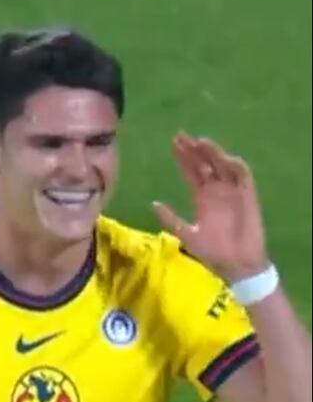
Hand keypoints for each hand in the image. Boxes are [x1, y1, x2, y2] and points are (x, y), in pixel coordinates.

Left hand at [152, 132, 269, 281]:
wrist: (235, 265)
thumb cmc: (212, 252)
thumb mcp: (186, 234)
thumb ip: (171, 219)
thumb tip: (153, 203)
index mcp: (202, 198)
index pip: (192, 172)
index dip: (184, 158)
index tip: (174, 143)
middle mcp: (216, 191)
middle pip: (205, 164)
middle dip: (194, 150)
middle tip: (181, 136)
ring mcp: (232, 192)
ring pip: (222, 166)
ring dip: (213, 153)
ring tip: (199, 142)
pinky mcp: (247, 197)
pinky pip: (243, 177)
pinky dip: (235, 166)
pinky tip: (224, 158)